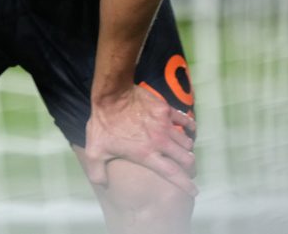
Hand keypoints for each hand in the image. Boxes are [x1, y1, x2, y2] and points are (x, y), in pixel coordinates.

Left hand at [81, 85, 197, 196]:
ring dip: (187, 150)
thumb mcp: (94, 151)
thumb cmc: (103, 123)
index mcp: (146, 154)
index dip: (185, 185)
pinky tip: (190, 129)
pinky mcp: (166, 110)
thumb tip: (102, 185)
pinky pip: (185, 120)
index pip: (172, 173)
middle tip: (188, 171)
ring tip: (185, 153)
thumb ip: (97, 171)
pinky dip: (190, 127)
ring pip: (186, 142)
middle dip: (190, 168)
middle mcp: (160, 142)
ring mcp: (165, 125)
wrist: (112, 95)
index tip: (193, 191)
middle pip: (185, 159)